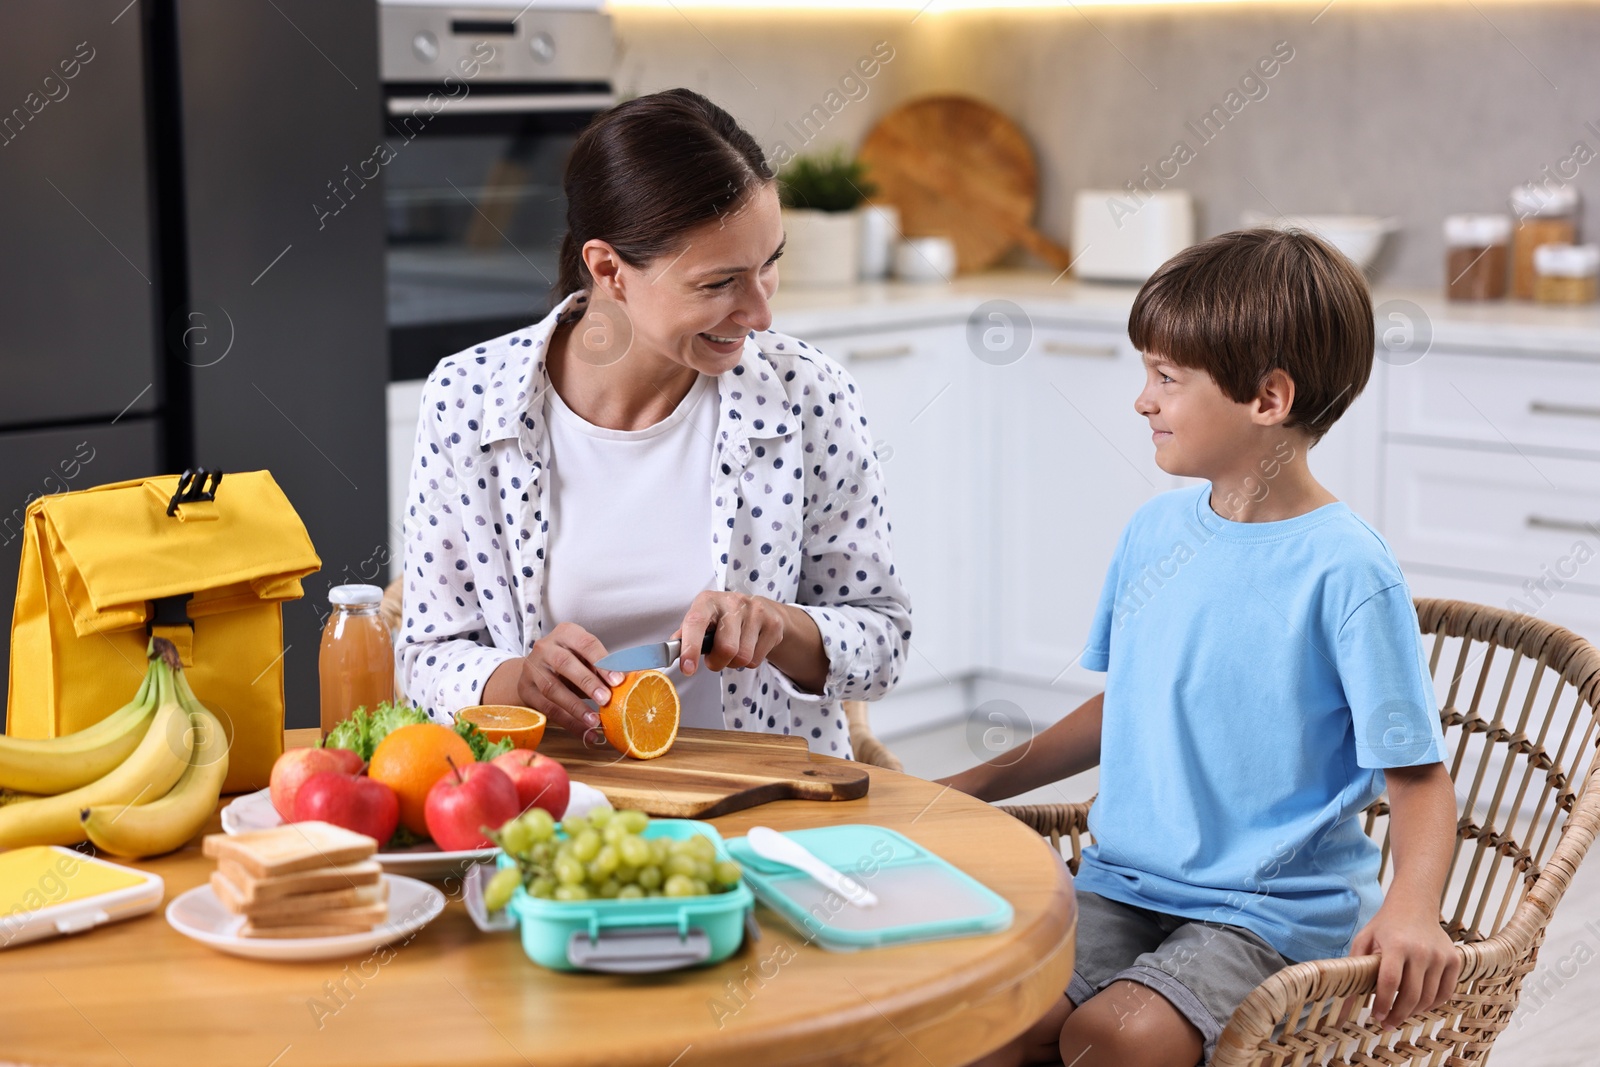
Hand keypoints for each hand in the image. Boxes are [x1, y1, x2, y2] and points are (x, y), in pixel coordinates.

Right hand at [510, 622, 624, 737]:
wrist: (536, 668)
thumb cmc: (571, 661)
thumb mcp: (586, 657)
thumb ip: (604, 667)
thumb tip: (631, 682)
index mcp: (566, 633)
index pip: (586, 643)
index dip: (602, 661)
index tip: (618, 680)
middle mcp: (545, 647)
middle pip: (565, 663)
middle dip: (587, 683)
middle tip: (606, 700)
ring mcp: (532, 668)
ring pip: (552, 688)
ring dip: (575, 707)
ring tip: (594, 721)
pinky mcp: (525, 689)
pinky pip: (547, 709)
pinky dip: (568, 722)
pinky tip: (586, 732)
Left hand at [676, 591, 788, 676]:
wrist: (761, 609)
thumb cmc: (723, 619)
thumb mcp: (702, 620)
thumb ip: (684, 635)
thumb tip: (667, 651)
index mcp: (707, 600)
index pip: (696, 623)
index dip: (690, 647)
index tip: (687, 669)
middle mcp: (732, 601)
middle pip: (726, 648)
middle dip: (717, 662)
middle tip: (716, 658)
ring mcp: (756, 611)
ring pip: (743, 657)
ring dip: (734, 663)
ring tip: (734, 649)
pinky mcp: (773, 624)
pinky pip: (756, 660)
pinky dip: (749, 662)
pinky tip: (749, 646)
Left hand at [1351, 900, 1460, 1027]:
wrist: (1414, 904)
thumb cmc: (1385, 925)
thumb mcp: (1364, 940)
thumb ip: (1354, 969)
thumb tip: (1343, 1005)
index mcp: (1396, 944)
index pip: (1390, 981)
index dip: (1382, 1003)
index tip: (1374, 1016)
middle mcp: (1421, 950)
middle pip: (1411, 994)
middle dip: (1397, 1015)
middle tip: (1385, 1024)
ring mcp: (1441, 956)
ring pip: (1429, 998)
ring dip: (1413, 1013)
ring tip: (1398, 1016)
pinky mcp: (1455, 960)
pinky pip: (1445, 993)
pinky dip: (1432, 1005)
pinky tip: (1417, 1007)